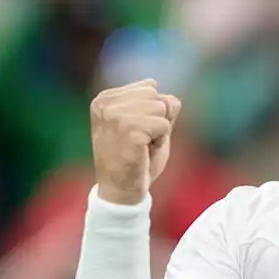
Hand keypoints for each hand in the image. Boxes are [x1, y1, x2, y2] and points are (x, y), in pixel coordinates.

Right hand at [90, 78, 182, 204]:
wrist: (121, 191)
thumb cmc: (135, 158)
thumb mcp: (145, 124)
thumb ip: (158, 106)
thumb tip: (172, 100)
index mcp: (105, 98)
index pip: (150, 87)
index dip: (153, 113)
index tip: (136, 132)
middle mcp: (106, 104)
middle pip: (157, 96)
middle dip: (158, 120)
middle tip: (141, 141)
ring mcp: (116, 116)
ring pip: (162, 109)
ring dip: (159, 132)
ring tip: (141, 147)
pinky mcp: (129, 129)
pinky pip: (164, 125)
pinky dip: (160, 141)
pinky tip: (143, 153)